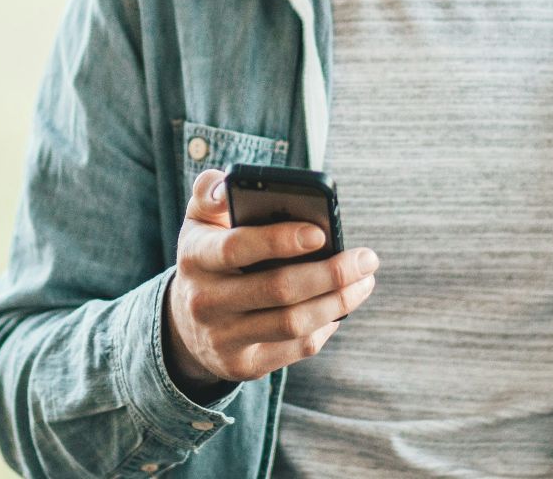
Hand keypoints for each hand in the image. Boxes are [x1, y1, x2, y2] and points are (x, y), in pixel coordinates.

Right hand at [162, 167, 379, 397]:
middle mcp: (204, 301)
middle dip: (331, 273)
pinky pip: (295, 348)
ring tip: (364, 281)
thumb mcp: (200, 220)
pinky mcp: (242, 365)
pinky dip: (325, 327)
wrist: (185, 322)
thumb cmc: (209, 255)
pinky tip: (340, 307)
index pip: (236, 247)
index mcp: (195, 256)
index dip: (279, 240)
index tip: (321, 232)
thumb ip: (212, 192)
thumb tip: (230, 186)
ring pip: (293, 323)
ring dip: (338, 302)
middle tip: (367, 259)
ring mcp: (222, 338)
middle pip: (277, 289)